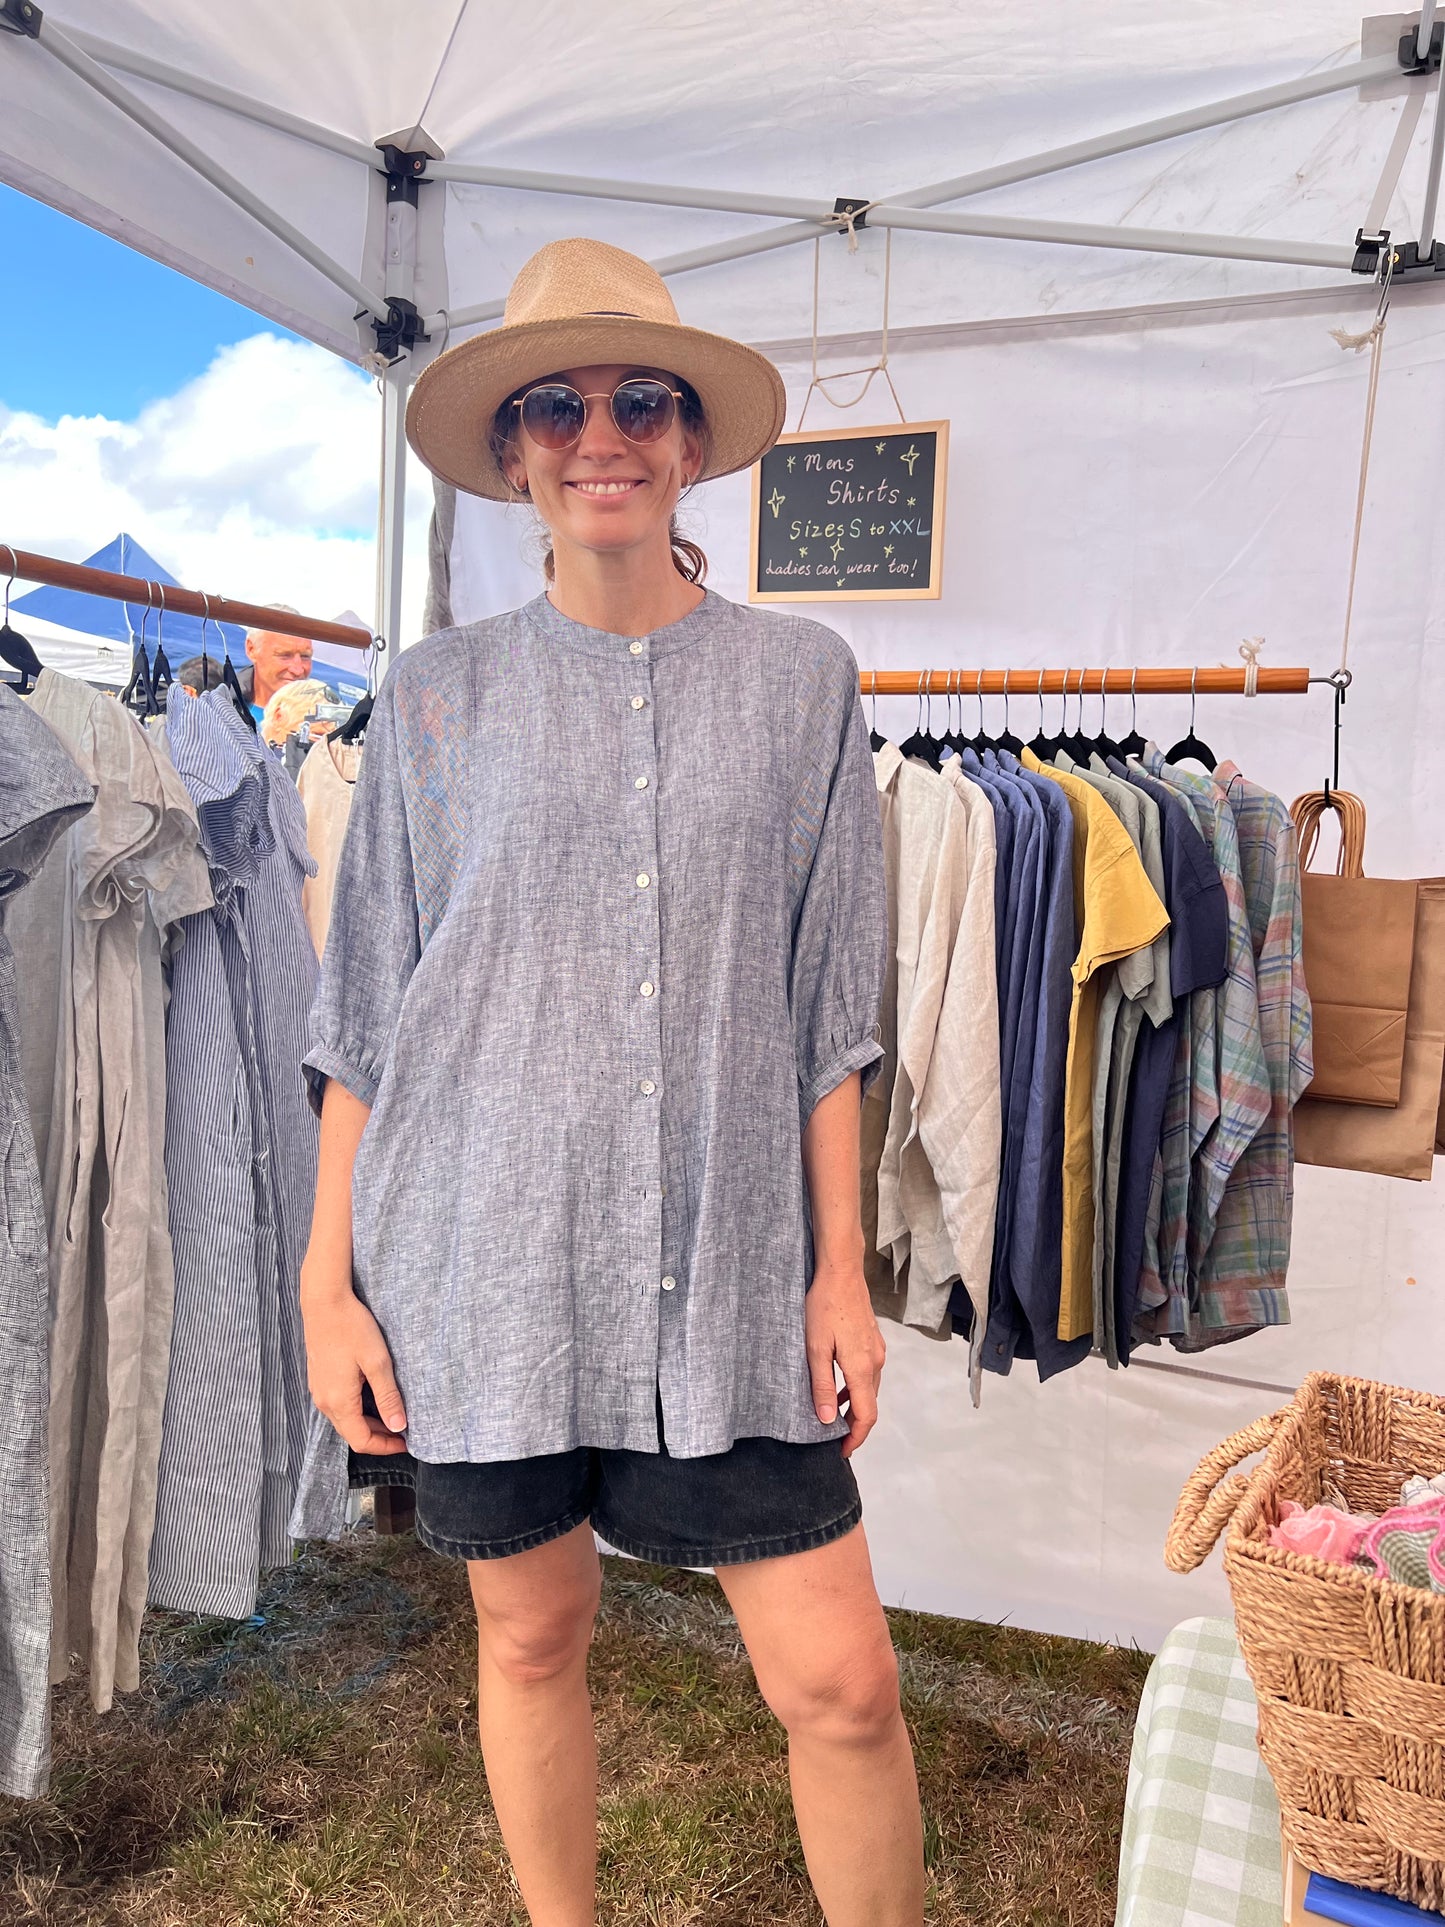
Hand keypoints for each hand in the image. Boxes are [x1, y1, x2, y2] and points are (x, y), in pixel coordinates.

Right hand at [300, 1276, 408, 1454]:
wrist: (324, 1301)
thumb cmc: (351, 1327)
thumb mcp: (377, 1362)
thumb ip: (388, 1397)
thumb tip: (399, 1427)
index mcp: (339, 1402)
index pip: (361, 1441)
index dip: (385, 1447)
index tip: (407, 1442)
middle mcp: (324, 1402)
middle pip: (352, 1433)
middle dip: (378, 1437)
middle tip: (404, 1430)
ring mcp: (319, 1390)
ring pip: (345, 1420)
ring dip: (368, 1424)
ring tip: (393, 1415)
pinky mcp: (319, 1379)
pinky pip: (338, 1405)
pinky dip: (357, 1410)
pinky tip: (373, 1398)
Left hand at [805, 1257, 886, 1458]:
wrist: (841, 1271)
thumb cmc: (824, 1305)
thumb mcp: (815, 1348)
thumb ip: (821, 1385)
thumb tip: (825, 1419)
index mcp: (862, 1368)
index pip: (866, 1416)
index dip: (856, 1438)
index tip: (842, 1451)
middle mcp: (876, 1362)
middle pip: (870, 1405)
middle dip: (854, 1426)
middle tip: (833, 1438)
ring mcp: (877, 1350)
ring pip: (869, 1389)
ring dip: (853, 1406)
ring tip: (831, 1416)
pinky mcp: (872, 1340)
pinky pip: (867, 1373)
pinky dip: (855, 1387)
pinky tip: (837, 1386)